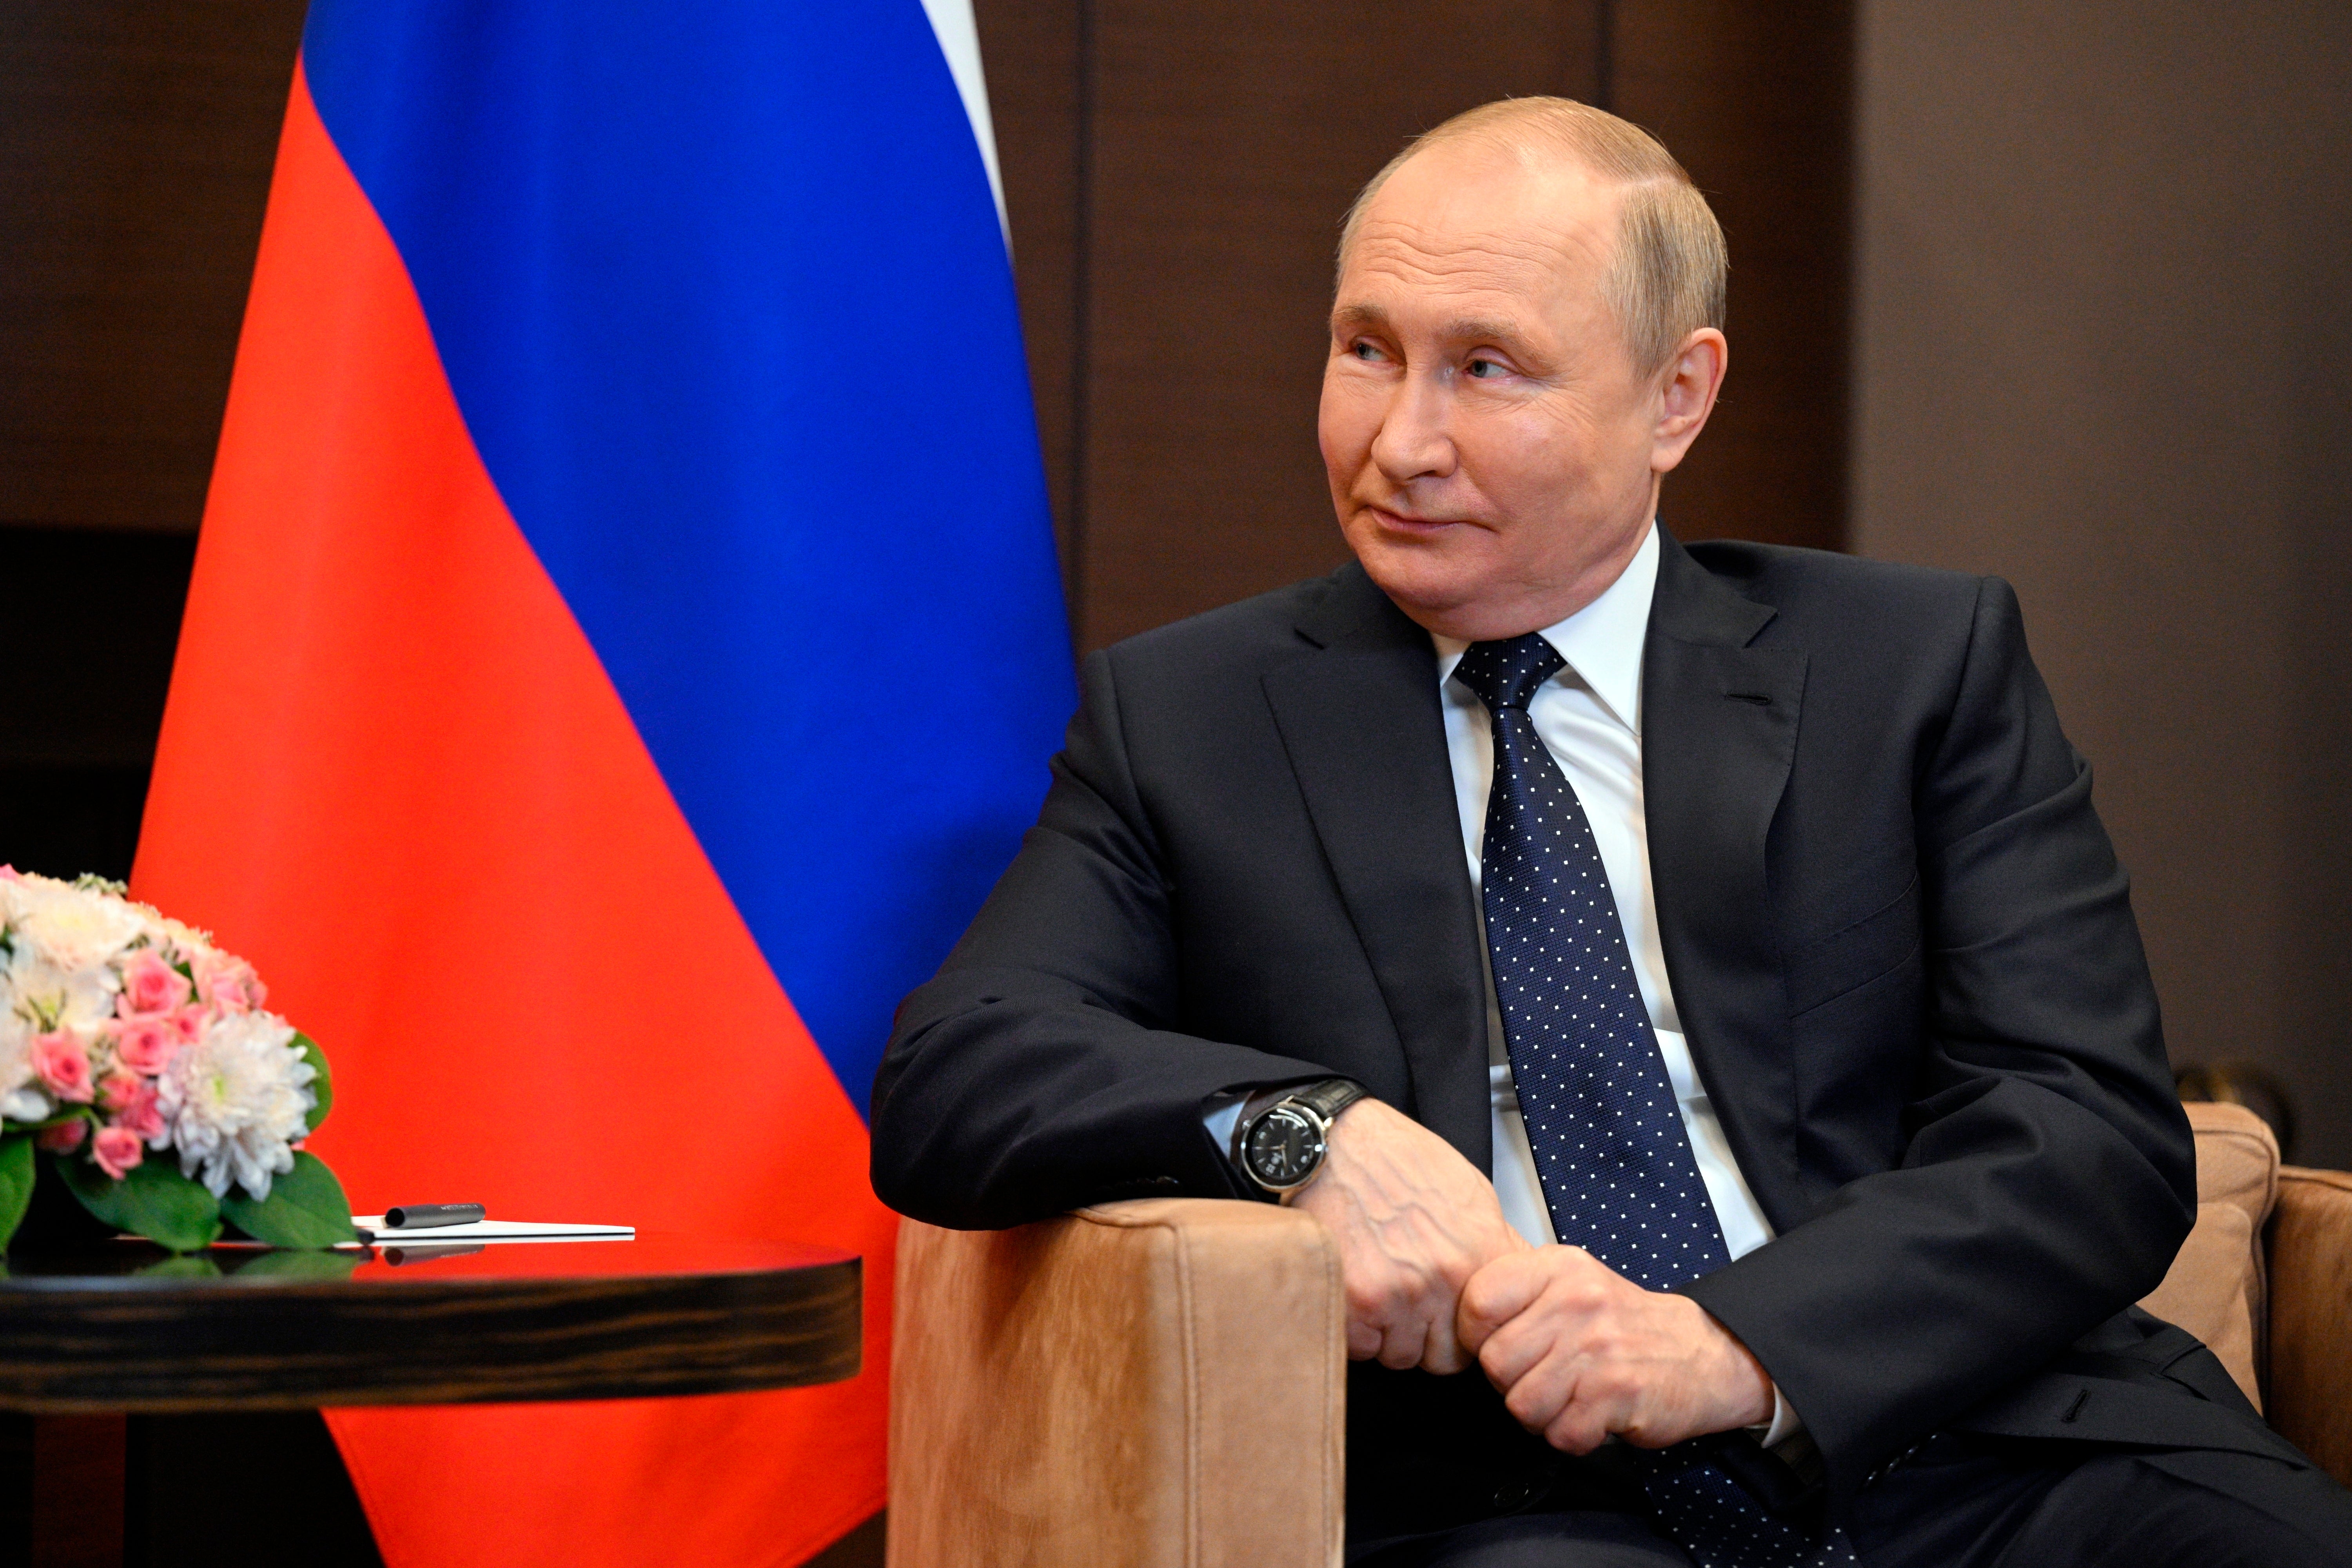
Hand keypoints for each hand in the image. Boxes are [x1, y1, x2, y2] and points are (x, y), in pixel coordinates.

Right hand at [1287, 1098, 1528, 1372]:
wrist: (1335, 1142)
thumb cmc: (1397, 1160)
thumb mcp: (1469, 1194)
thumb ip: (1494, 1247)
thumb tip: (1518, 1288)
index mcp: (1479, 1253)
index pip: (1492, 1334)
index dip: (1470, 1332)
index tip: (1454, 1318)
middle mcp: (1444, 1279)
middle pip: (1445, 1357)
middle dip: (1428, 1338)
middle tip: (1409, 1303)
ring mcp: (1398, 1294)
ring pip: (1401, 1356)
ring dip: (1390, 1334)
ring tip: (1378, 1286)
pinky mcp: (1354, 1301)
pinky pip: (1361, 1348)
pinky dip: (1356, 1329)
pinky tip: (1353, 1289)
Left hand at [1457, 1246, 1772, 1452]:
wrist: (1705, 1353)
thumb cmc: (1624, 1325)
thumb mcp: (1571, 1284)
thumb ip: (1518, 1296)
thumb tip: (1462, 1329)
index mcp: (1555, 1268)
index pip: (1477, 1302)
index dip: (1477, 1337)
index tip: (1502, 1344)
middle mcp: (1576, 1302)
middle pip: (1495, 1363)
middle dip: (1513, 1383)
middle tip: (1546, 1377)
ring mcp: (1597, 1348)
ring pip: (1522, 1404)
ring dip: (1542, 1415)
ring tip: (1571, 1397)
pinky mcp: (1617, 1393)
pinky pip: (1560, 1434)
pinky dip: (1574, 1436)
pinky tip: (1594, 1415)